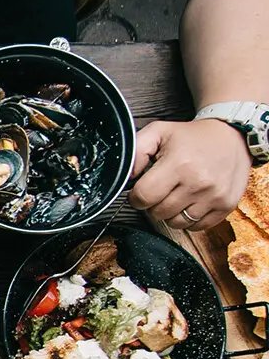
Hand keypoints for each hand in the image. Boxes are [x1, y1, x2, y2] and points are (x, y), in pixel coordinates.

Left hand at [127, 118, 251, 231]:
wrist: (233, 136)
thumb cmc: (193, 137)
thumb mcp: (159, 132)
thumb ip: (136, 152)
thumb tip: (125, 177)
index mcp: (179, 164)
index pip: (143, 197)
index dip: (136, 196)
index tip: (143, 189)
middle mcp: (198, 183)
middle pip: (157, 213)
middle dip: (154, 203)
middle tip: (163, 188)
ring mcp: (214, 196)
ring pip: (176, 223)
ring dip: (171, 212)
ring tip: (177, 194)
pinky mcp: (226, 206)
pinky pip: (196, 227)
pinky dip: (190, 218)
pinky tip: (191, 201)